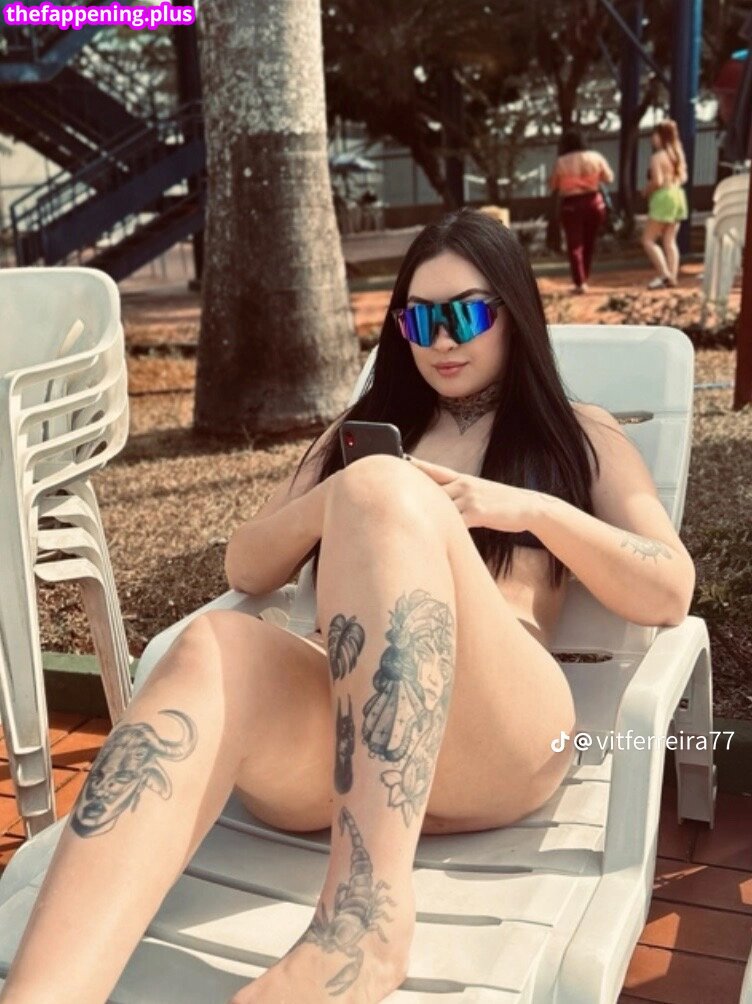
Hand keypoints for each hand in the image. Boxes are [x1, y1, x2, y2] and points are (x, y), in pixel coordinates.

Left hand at [407, 456, 540, 532]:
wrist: (528, 507)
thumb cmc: (501, 502)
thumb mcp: (479, 490)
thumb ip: (459, 493)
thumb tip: (439, 499)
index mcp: (463, 479)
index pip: (435, 470)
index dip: (416, 465)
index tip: (398, 461)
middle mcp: (464, 485)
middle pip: (431, 488)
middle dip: (412, 491)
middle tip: (390, 492)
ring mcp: (469, 498)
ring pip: (439, 505)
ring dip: (424, 512)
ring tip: (404, 517)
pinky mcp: (476, 513)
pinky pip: (454, 522)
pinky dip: (443, 528)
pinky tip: (432, 534)